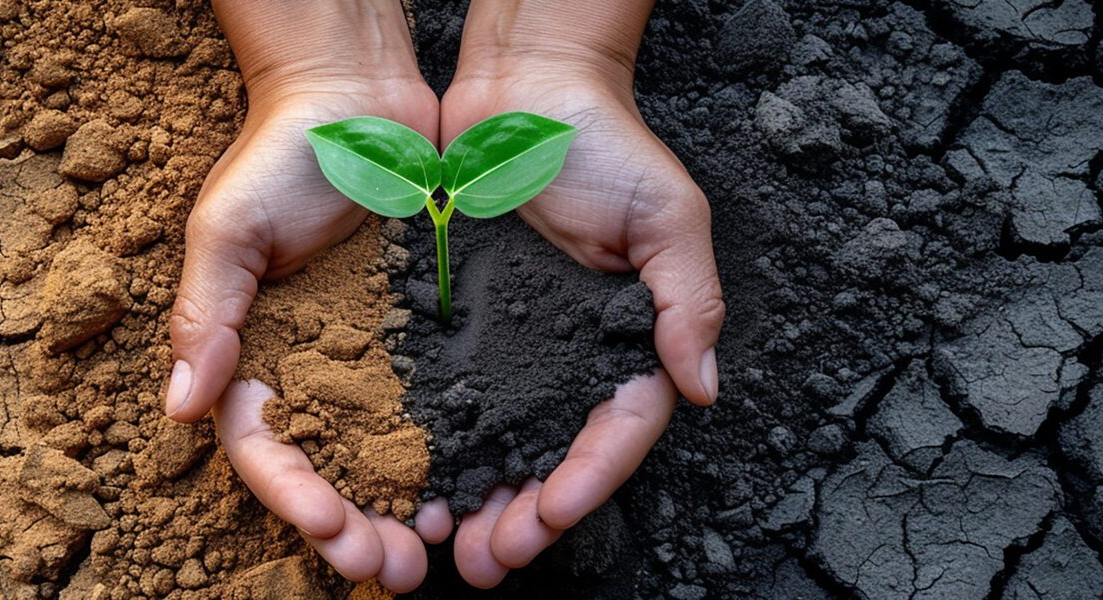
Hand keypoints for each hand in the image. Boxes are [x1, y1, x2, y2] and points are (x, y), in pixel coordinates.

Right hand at [173, 0, 439, 590]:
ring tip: (440, 554)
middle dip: (358, 530)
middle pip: (329, 474)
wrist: (362, 101)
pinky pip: (442, 416)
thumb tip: (180, 407)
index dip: (295, 495)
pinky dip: (455, 463)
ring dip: (407, 515)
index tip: (331, 528)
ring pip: (388, 462)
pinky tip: (480, 495)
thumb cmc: (283, 153)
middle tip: (395, 569)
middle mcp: (313, 371)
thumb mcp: (231, 226)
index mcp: (254, 354)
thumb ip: (209, 313)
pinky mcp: (428, 346)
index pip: (265, 447)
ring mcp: (373, 364)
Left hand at [421, 1, 723, 586]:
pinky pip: (435, 404)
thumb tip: (703, 388)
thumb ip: (686, 299)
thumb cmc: (604, 142)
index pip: (615, 433)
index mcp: (627, 345)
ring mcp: (507, 353)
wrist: (519, 90)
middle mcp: (566, 363)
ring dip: (470, 505)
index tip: (552, 513)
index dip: (586, 480)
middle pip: (549, 462)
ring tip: (442, 547)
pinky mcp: (450, 334)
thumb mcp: (667, 215)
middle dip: (522, 519)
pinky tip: (399, 487)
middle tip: (488, 561)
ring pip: (491, 450)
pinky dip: (423, 452)